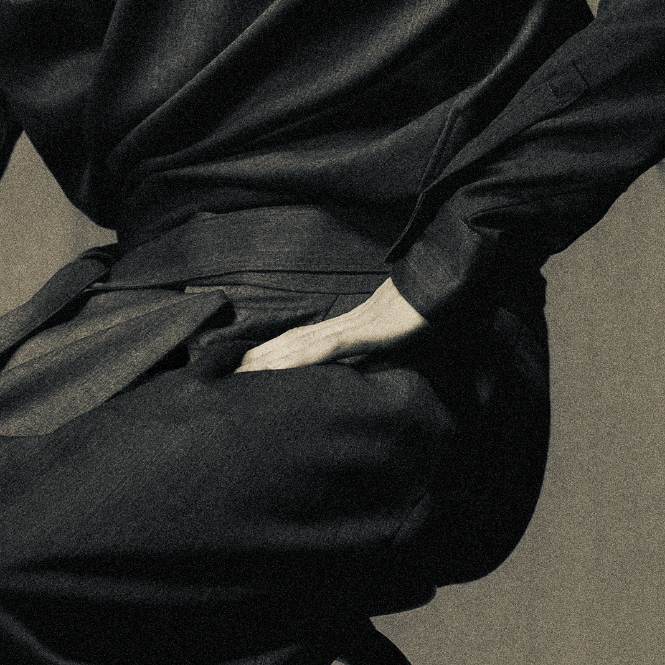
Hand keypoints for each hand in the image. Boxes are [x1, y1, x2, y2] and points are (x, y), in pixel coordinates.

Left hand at [235, 278, 427, 372]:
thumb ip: (368, 348)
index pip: (298, 343)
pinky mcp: (366, 331)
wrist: (436, 287)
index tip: (242, 370)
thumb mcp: (387, 337)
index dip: (270, 356)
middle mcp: (339, 326)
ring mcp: (351, 327)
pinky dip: (307, 356)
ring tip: (244, 374)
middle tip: (228, 378)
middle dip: (259, 361)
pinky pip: (332, 346)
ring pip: (302, 345)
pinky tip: (288, 365)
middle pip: (290, 344)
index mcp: (342, 328)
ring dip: (272, 361)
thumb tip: (352, 366)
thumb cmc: (415, 311)